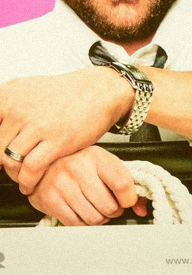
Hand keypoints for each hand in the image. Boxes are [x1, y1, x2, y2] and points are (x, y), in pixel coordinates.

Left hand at [0, 69, 132, 192]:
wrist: (99, 91)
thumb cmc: (65, 93)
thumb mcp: (26, 90)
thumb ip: (5, 107)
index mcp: (6, 96)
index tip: (0, 155)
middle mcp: (18, 110)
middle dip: (1, 163)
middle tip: (10, 168)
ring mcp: (37, 126)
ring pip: (10, 160)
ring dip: (14, 174)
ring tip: (20, 177)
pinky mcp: (57, 140)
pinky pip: (31, 168)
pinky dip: (27, 181)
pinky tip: (30, 184)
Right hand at [26, 146, 146, 225]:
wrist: (46, 161)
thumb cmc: (81, 163)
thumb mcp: (105, 165)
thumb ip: (127, 184)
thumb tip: (142, 210)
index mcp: (97, 157)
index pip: (122, 184)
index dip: (129, 199)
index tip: (127, 202)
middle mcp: (78, 169)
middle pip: (109, 206)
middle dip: (115, 211)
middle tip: (111, 206)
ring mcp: (62, 185)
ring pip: (94, 218)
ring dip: (101, 219)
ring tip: (98, 209)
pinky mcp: (50, 200)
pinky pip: (76, 223)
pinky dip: (84, 223)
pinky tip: (84, 213)